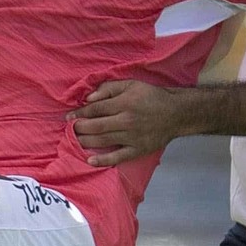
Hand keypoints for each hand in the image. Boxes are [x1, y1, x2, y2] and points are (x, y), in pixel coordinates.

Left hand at [71, 80, 194, 166]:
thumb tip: (88, 98)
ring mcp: (132, 137)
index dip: (80, 113)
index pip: (96, 109)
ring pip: (103, 141)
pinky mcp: (137, 150)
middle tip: (69, 130)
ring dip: (85, 142)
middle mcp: (126, 120)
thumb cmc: (151, 97)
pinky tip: (90, 160)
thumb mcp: (131, 84)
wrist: (176, 113)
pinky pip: (118, 157)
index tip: (69, 117)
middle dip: (79, 128)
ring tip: (74, 141)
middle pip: (96, 126)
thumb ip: (108, 88)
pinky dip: (103, 160)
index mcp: (124, 103)